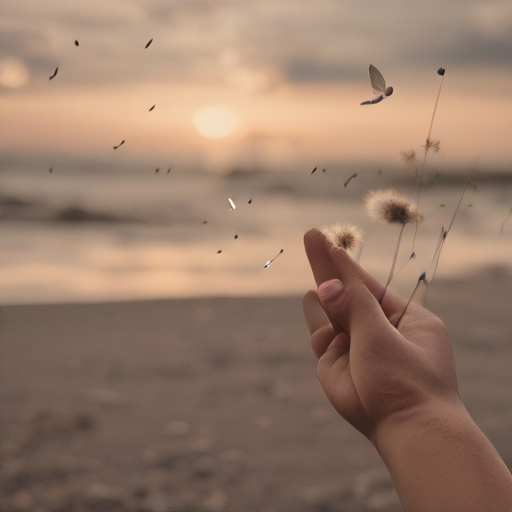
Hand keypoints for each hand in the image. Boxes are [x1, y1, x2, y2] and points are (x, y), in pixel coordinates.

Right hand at [302, 227, 461, 441]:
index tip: (327, 240)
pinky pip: (321, 335)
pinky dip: (315, 318)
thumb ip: (352, 307)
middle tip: (311, 235)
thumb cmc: (405, 377)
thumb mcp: (381, 333)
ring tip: (312, 249)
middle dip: (328, 265)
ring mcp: (356, 347)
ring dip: (321, 286)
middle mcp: (379, 330)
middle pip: (346, 292)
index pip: (369, 284)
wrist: (404, 428)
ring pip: (331, 312)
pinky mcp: (335, 364)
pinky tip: (310, 298)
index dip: (345, 263)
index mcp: (405, 319)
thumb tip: (325, 285)